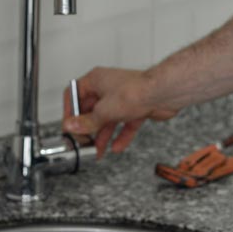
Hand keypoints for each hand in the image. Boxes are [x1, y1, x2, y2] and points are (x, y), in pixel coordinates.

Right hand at [61, 67, 179, 157]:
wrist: (163, 94)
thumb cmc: (136, 91)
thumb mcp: (104, 111)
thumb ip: (87, 122)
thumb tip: (72, 126)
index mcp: (96, 80)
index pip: (74, 95)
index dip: (70, 112)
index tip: (69, 127)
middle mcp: (108, 87)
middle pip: (91, 109)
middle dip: (88, 128)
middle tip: (83, 142)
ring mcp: (122, 97)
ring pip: (107, 119)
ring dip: (102, 136)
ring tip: (97, 151)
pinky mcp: (135, 107)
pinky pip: (124, 124)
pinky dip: (120, 135)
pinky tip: (117, 147)